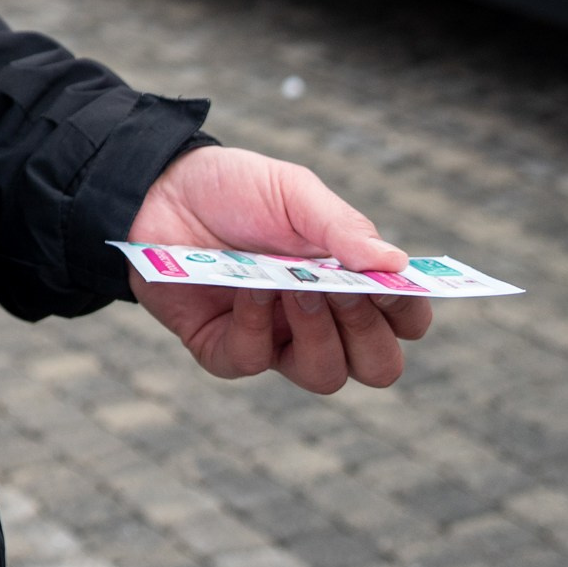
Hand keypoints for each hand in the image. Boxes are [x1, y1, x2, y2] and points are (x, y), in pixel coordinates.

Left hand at [127, 143, 430, 395]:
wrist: (159, 190)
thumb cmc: (236, 191)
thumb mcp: (293, 193)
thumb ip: (343, 229)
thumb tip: (397, 265)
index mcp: (350, 282)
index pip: (405, 321)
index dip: (408, 313)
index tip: (390, 285)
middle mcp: (321, 321)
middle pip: (376, 366)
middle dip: (368, 334)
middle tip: (345, 293)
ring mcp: (275, 340)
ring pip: (323, 376)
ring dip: (316, 334)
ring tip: (295, 287)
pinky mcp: (224, 350)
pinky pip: (253, 361)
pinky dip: (254, 324)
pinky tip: (247, 288)